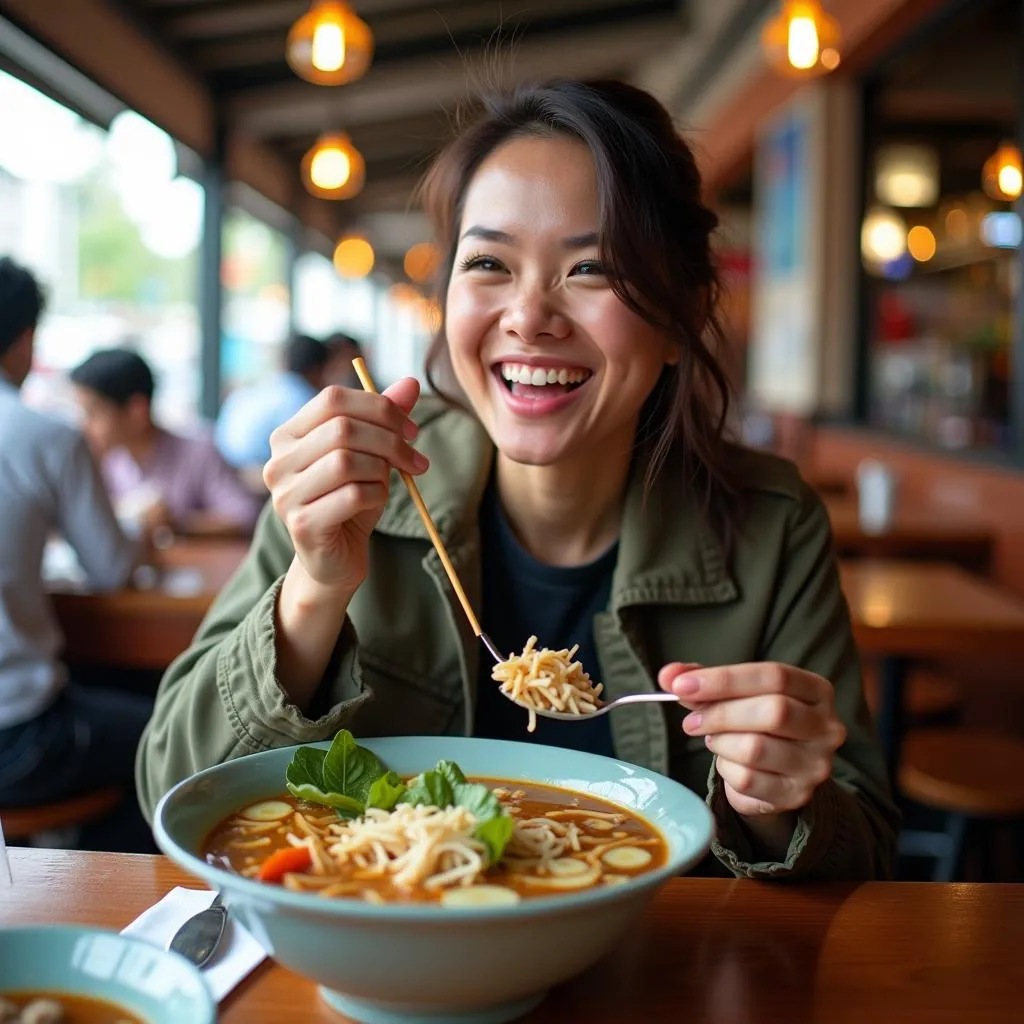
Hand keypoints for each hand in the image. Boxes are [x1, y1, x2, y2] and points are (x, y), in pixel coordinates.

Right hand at [263, 379, 427, 593]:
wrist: (336, 558)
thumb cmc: (350, 501)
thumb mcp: (371, 455)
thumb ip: (384, 418)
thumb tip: (411, 382)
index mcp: (287, 435)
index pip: (332, 399)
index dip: (378, 407)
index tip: (411, 430)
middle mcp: (278, 461)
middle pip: (342, 429)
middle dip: (389, 440)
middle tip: (415, 459)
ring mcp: (284, 493)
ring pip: (346, 461)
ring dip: (381, 470)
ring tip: (389, 483)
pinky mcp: (301, 524)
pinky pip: (352, 495)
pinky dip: (377, 495)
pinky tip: (376, 502)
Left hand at [658, 662, 845, 819]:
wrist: (775, 772)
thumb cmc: (753, 720)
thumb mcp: (733, 694)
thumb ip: (702, 680)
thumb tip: (668, 675)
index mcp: (816, 690)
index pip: (774, 676)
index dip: (724, 679)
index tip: (681, 685)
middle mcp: (826, 727)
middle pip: (772, 712)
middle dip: (720, 714)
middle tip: (690, 721)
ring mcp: (816, 764)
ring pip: (756, 748)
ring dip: (721, 743)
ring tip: (713, 739)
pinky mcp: (796, 795)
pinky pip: (749, 780)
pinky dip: (726, 769)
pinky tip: (728, 762)